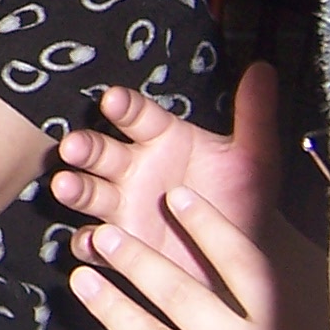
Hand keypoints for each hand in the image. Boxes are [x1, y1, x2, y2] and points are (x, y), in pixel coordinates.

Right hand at [52, 62, 280, 283]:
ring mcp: (122, 206)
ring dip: (76, 188)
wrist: (239, 259)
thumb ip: (254, 115)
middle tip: (74, 146)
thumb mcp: (254, 160)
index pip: (138, 116)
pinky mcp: (117, 245)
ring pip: (90, 192)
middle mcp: (135, 169)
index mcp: (163, 140)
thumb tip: (263, 69)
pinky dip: (88, 243)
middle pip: (102, 151)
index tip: (113, 100)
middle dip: (86, 147)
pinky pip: (95, 243)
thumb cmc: (242, 203)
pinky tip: (91, 241)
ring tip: (65, 186)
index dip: (125, 108)